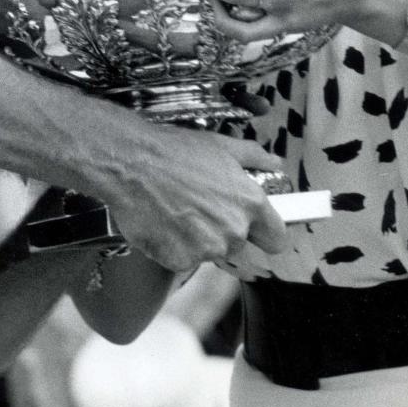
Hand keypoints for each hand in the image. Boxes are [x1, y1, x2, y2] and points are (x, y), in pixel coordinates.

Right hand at [101, 127, 287, 271]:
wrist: (131, 164)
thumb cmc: (174, 152)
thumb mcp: (220, 145)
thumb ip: (253, 157)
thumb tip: (274, 163)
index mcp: (249, 203)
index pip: (276, 239)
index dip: (265, 233)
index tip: (255, 229)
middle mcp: (233, 230)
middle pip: (239, 246)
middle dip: (224, 231)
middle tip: (201, 207)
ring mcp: (207, 249)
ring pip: (211, 252)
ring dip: (199, 239)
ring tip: (178, 210)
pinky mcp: (180, 261)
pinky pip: (185, 259)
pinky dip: (175, 246)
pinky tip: (164, 221)